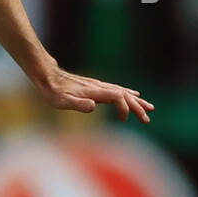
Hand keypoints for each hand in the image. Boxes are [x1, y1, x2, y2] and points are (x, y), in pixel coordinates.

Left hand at [35, 64, 153, 122]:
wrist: (47, 76)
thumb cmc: (53, 92)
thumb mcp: (62, 101)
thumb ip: (78, 104)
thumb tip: (93, 106)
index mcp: (95, 91)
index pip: (118, 98)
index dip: (125, 108)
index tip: (125, 120)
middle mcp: (100, 87)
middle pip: (124, 96)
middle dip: (138, 107)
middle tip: (148, 119)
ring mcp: (98, 85)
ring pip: (123, 92)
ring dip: (136, 101)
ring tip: (149, 107)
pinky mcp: (96, 86)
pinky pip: (117, 90)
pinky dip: (128, 94)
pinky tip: (133, 95)